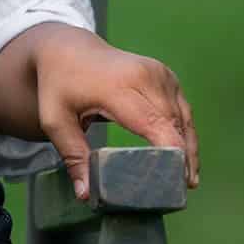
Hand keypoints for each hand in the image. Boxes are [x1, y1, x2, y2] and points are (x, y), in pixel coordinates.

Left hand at [32, 29, 199, 196]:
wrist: (67, 49)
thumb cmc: (59, 86)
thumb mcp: (55, 120)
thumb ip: (73, 156)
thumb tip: (86, 195)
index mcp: (117, 87)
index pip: (154, 123)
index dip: (171, 153)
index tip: (177, 181)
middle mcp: (144, 76)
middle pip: (173, 124)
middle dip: (181, 158)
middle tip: (179, 191)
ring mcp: (158, 72)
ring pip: (182, 117)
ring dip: (188, 147)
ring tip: (187, 180)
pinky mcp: (165, 75)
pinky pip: (181, 108)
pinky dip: (185, 131)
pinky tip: (185, 156)